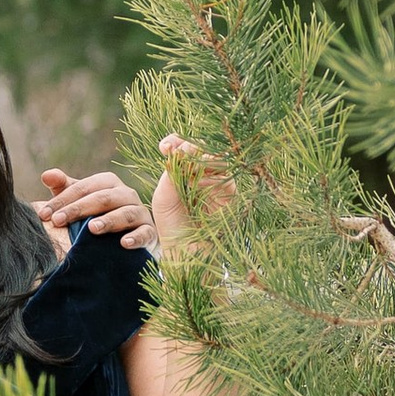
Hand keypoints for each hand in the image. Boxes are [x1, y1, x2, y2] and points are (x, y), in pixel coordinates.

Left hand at [41, 165, 158, 252]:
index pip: (83, 187)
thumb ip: (63, 188)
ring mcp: (139, 212)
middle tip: (58, 221)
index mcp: (107, 183)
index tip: (44, 215)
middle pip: (102, 198)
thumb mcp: (80, 201)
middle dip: (79, 209)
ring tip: (92, 228)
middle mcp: (126, 194)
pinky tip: (124, 243)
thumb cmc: (98, 215)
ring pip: (125, 213)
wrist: (128, 237)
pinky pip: (145, 233)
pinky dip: (135, 237)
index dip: (62, 200)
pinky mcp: (149, 232)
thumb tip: (46, 175)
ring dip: (109, 220)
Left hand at [151, 134, 229, 254]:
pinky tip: (198, 180)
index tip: (164, 147)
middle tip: (177, 153)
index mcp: (186, 173)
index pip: (184, 147)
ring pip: (218, 158)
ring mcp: (218, 184)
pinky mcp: (230, 195)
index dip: (176, 141)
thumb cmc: (172, 226)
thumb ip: (172, 172)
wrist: (185, 254)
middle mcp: (203, 175)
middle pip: (203, 148)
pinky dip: (213, 173)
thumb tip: (180, 149)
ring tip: (187, 168)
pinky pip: (227, 176)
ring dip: (202, 157)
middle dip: (190, 146)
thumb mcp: (164, 196)